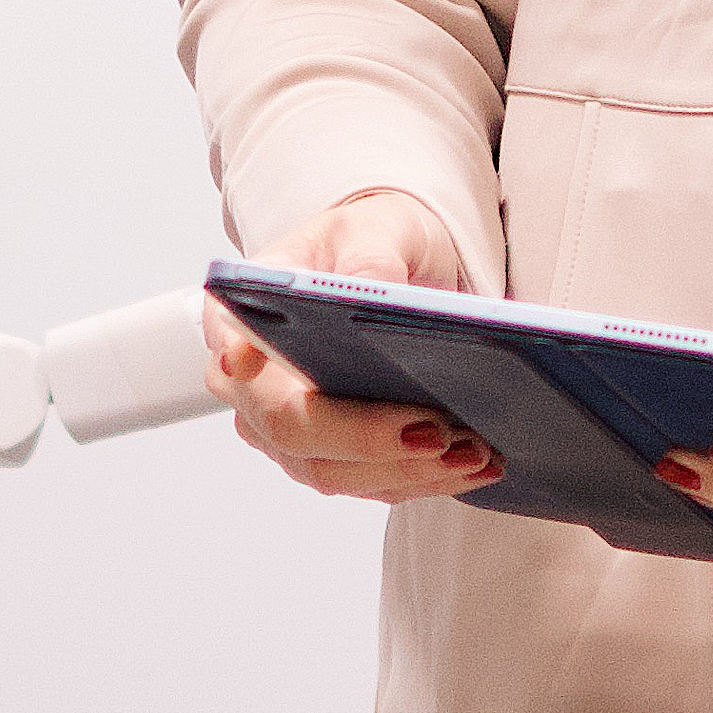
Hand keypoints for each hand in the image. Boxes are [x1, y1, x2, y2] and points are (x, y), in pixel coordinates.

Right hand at [206, 192, 499, 506]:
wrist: (395, 268)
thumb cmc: (368, 244)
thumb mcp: (372, 229)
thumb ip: (369, 256)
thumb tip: (375, 289)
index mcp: (238, 320)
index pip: (241, 355)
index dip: (253, 368)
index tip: (264, 367)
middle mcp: (253, 388)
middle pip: (296, 433)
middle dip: (368, 440)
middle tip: (435, 430)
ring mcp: (290, 433)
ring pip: (337, 472)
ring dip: (408, 470)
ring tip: (472, 451)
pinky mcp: (335, 459)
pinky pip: (374, 483)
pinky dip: (425, 479)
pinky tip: (473, 464)